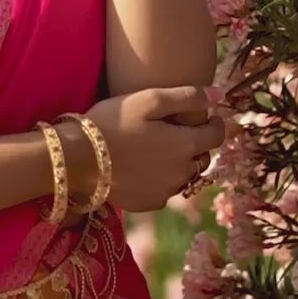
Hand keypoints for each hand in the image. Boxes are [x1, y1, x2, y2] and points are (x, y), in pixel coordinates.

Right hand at [61, 85, 223, 212]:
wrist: (78, 158)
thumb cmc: (112, 122)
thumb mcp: (149, 100)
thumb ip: (188, 96)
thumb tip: (220, 94)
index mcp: (185, 145)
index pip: (217, 135)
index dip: (215, 123)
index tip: (207, 115)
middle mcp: (181, 173)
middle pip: (202, 158)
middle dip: (197, 144)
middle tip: (176, 130)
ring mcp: (165, 192)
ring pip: (184, 176)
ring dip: (179, 163)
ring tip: (157, 149)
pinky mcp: (148, 203)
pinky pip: (165, 191)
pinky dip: (161, 180)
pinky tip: (143, 168)